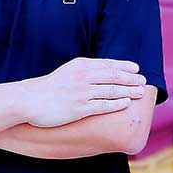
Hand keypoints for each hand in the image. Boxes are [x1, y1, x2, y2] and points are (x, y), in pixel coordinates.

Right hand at [19, 57, 146, 127]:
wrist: (30, 100)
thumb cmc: (49, 87)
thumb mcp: (68, 71)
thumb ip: (85, 71)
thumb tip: (103, 72)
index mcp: (80, 65)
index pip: (107, 63)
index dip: (124, 66)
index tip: (136, 68)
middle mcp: (83, 76)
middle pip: (113, 75)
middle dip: (130, 78)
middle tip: (143, 80)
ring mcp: (81, 92)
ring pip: (111, 90)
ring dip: (128, 90)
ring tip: (140, 92)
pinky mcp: (79, 108)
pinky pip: (103, 105)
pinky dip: (117, 103)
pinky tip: (126, 103)